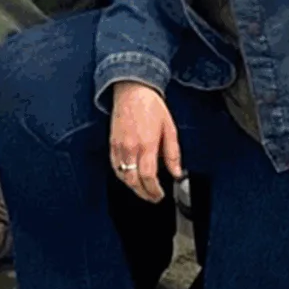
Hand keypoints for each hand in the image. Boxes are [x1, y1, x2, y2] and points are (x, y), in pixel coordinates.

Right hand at [108, 82, 181, 203]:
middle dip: (143, 193)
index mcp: (147, 144)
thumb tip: (177, 172)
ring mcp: (118, 146)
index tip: (160, 195)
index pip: (148, 176)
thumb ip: (172, 154)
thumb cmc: (151, 106)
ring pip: (122, 175)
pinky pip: (114, 166)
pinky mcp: (111, 143)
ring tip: (143, 190)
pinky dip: (122, 175)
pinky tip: (130, 177)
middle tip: (153, 198)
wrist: (132, 91)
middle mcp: (130, 147)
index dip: (154, 190)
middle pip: (133, 180)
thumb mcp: (170, 129)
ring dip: (132, 186)